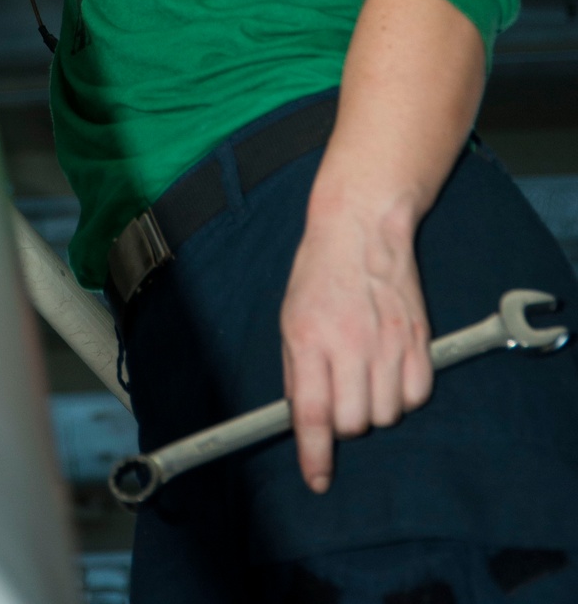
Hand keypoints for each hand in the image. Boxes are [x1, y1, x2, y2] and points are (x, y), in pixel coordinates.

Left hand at [280, 199, 432, 494]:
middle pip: (354, 423)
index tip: (317, 480)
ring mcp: (389, 341)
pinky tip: (389, 372)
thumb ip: (296, 372)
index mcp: (309, 339)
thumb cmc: (318, 272)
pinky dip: (402, 396)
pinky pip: (416, 396)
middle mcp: (350, 344)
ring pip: (386, 415)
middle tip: (339, 397)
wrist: (361, 228)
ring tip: (363, 378)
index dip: (315, 456)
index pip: (314, 415)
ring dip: (373, 409)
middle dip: (343, 424)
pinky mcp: (418, 338)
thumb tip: (305, 421)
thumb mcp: (290, 318)